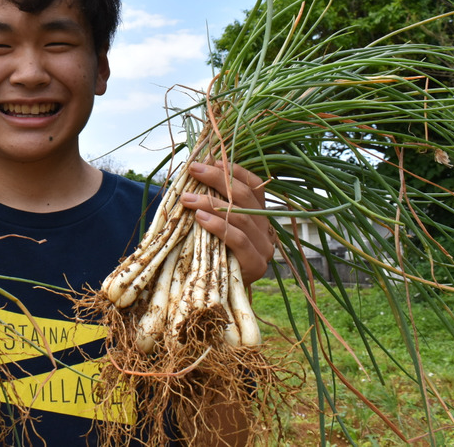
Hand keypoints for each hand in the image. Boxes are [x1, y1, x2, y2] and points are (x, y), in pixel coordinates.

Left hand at [179, 161, 273, 284]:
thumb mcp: (211, 224)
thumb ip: (210, 202)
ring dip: (210, 203)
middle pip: (245, 195)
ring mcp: (264, 247)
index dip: (232, 169)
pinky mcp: (256, 265)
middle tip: (193, 169)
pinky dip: (218, 226)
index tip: (208, 158)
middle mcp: (266, 228)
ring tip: (187, 197)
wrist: (217, 295)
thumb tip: (190, 172)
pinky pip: (238, 239)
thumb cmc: (210, 254)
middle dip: (217, 178)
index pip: (254, 183)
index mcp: (259, 214)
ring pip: (240, 216)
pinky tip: (199, 219)